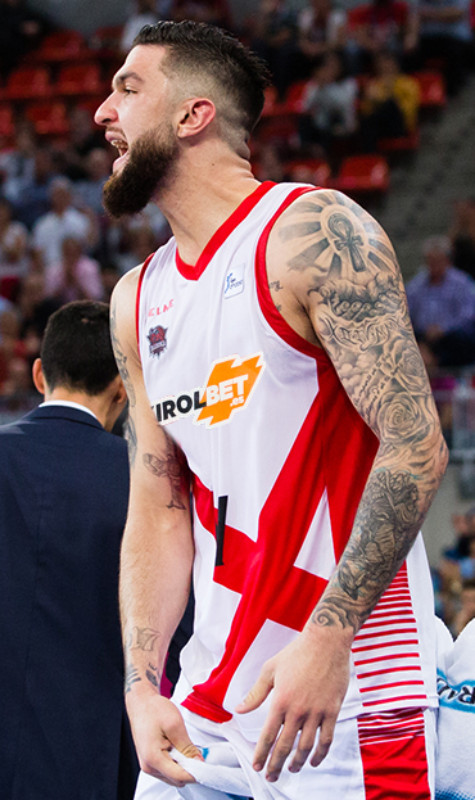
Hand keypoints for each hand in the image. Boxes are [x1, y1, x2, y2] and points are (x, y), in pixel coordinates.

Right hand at [127, 693, 203, 786]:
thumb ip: (187, 746)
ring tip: (183, 746)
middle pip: (176, 779)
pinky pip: (168, 769)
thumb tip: (199, 761)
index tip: (205, 763)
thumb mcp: (175, 724)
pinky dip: (177, 762)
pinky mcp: (151, 762)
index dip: (195, 772)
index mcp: (153, 758)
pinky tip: (177, 747)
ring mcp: (149, 766)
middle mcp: (149, 766)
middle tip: (195, 751)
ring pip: (173, 776)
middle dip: (189, 768)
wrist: (141, 703)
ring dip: (183, 765)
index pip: (179, 777)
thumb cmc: (154, 710)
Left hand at [235, 629, 350, 781]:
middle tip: (270, 777)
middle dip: (276, 765)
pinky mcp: (332, 711)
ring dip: (297, 762)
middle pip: (285, 746)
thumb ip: (256, 693)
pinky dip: (320, 754)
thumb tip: (239, 711)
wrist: (325, 643)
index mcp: (280, 700)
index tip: (257, 766)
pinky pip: (326, 739)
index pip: (268, 735)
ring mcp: (317, 712)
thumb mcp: (270, 670)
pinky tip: (314, 761)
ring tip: (291, 769)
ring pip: (306, 747)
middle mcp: (298, 710)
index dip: (262, 754)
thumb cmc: (296, 653)